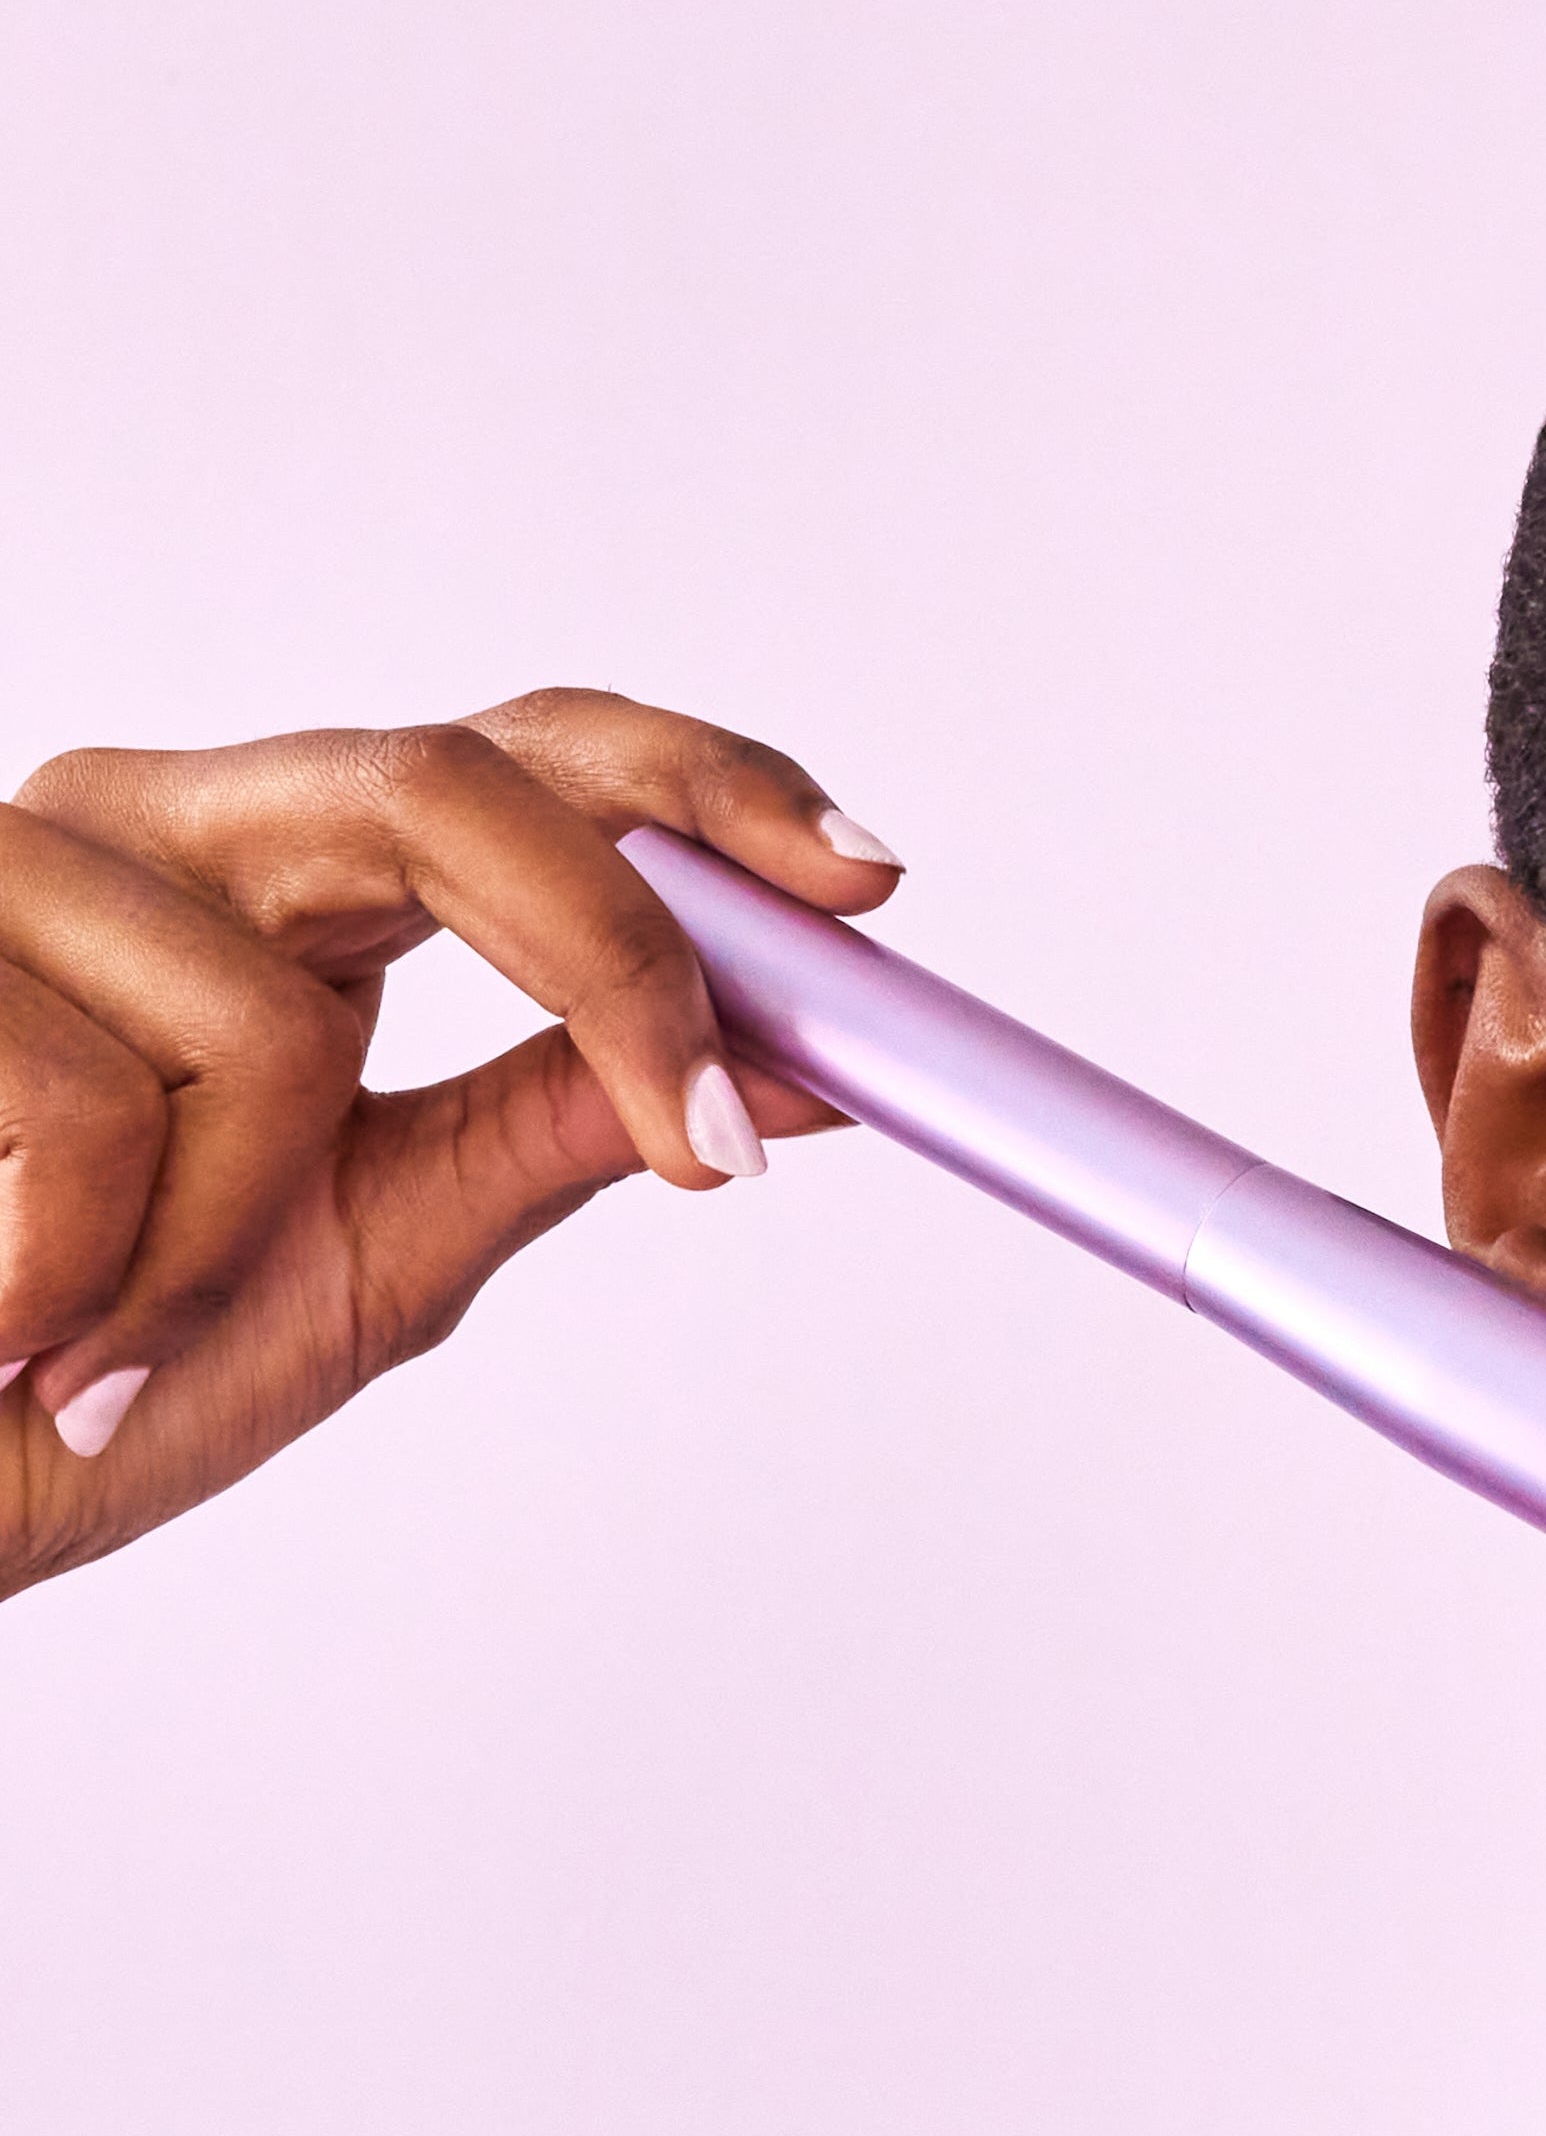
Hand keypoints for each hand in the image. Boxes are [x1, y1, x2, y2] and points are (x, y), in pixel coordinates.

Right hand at [0, 689, 892, 1593]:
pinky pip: (93, 1117)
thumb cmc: (93, 1372)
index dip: (704, 790)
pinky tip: (18, 1335)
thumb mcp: (381, 1242)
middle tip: (716, 1141)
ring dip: (226, 1242)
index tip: (868, 888)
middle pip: (444, 791)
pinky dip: (93, 1279)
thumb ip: (573, 1124)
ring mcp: (8, 871)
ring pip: (274, 1022)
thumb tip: (810, 1062)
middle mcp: (152, 830)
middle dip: (613, 960)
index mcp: (281, 884)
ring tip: (110, 1342)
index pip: (524, 764)